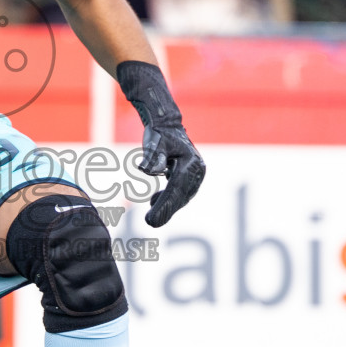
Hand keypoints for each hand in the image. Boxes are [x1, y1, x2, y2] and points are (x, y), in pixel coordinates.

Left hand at [116, 61, 205, 227]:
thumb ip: (153, 157)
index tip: (152, 219)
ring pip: (182, 195)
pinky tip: (154, 201)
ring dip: (168, 206)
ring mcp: (195, 173)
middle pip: (181, 196)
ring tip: (152, 217)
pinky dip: (169, 198)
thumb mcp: (154, 143)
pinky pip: (180, 191)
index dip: (165, 207)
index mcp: (191, 164)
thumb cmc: (158, 133)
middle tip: (150, 223)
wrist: (166, 123)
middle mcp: (197, 170)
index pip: (177, 190)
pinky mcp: (190, 174)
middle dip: (166, 210)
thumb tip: (148, 171)